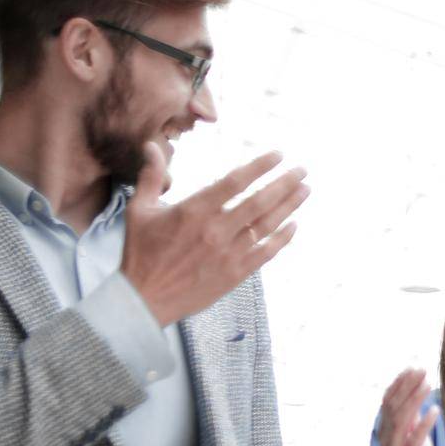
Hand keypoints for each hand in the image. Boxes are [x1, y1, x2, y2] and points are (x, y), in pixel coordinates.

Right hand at [122, 144, 309, 326]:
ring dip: (289, 206)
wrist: (145, 300)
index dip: (259, 166)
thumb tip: (152, 145)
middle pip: (259, 201)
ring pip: (266, 225)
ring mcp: (228, 253)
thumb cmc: (141, 253)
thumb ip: (151, 176)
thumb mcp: (139, 210)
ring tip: (305, 191)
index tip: (278, 155)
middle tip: (302, 171)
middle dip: (284, 183)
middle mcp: (215, 230)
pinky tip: (294, 225)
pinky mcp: (235, 274)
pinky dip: (282, 238)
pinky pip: (265, 253)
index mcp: (193, 211)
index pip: (234, 182)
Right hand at [378, 369, 441, 445]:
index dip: (400, 383)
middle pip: (393, 407)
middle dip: (407, 387)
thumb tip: (415, 393)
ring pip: (401, 422)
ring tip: (428, 384)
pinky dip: (424, 425)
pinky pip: (414, 442)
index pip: (389, 401)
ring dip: (414, 400)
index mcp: (386, 432)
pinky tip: (435, 411)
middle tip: (422, 370)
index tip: (414, 367)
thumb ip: (412, 418)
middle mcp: (385, 440)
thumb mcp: (415, 437)